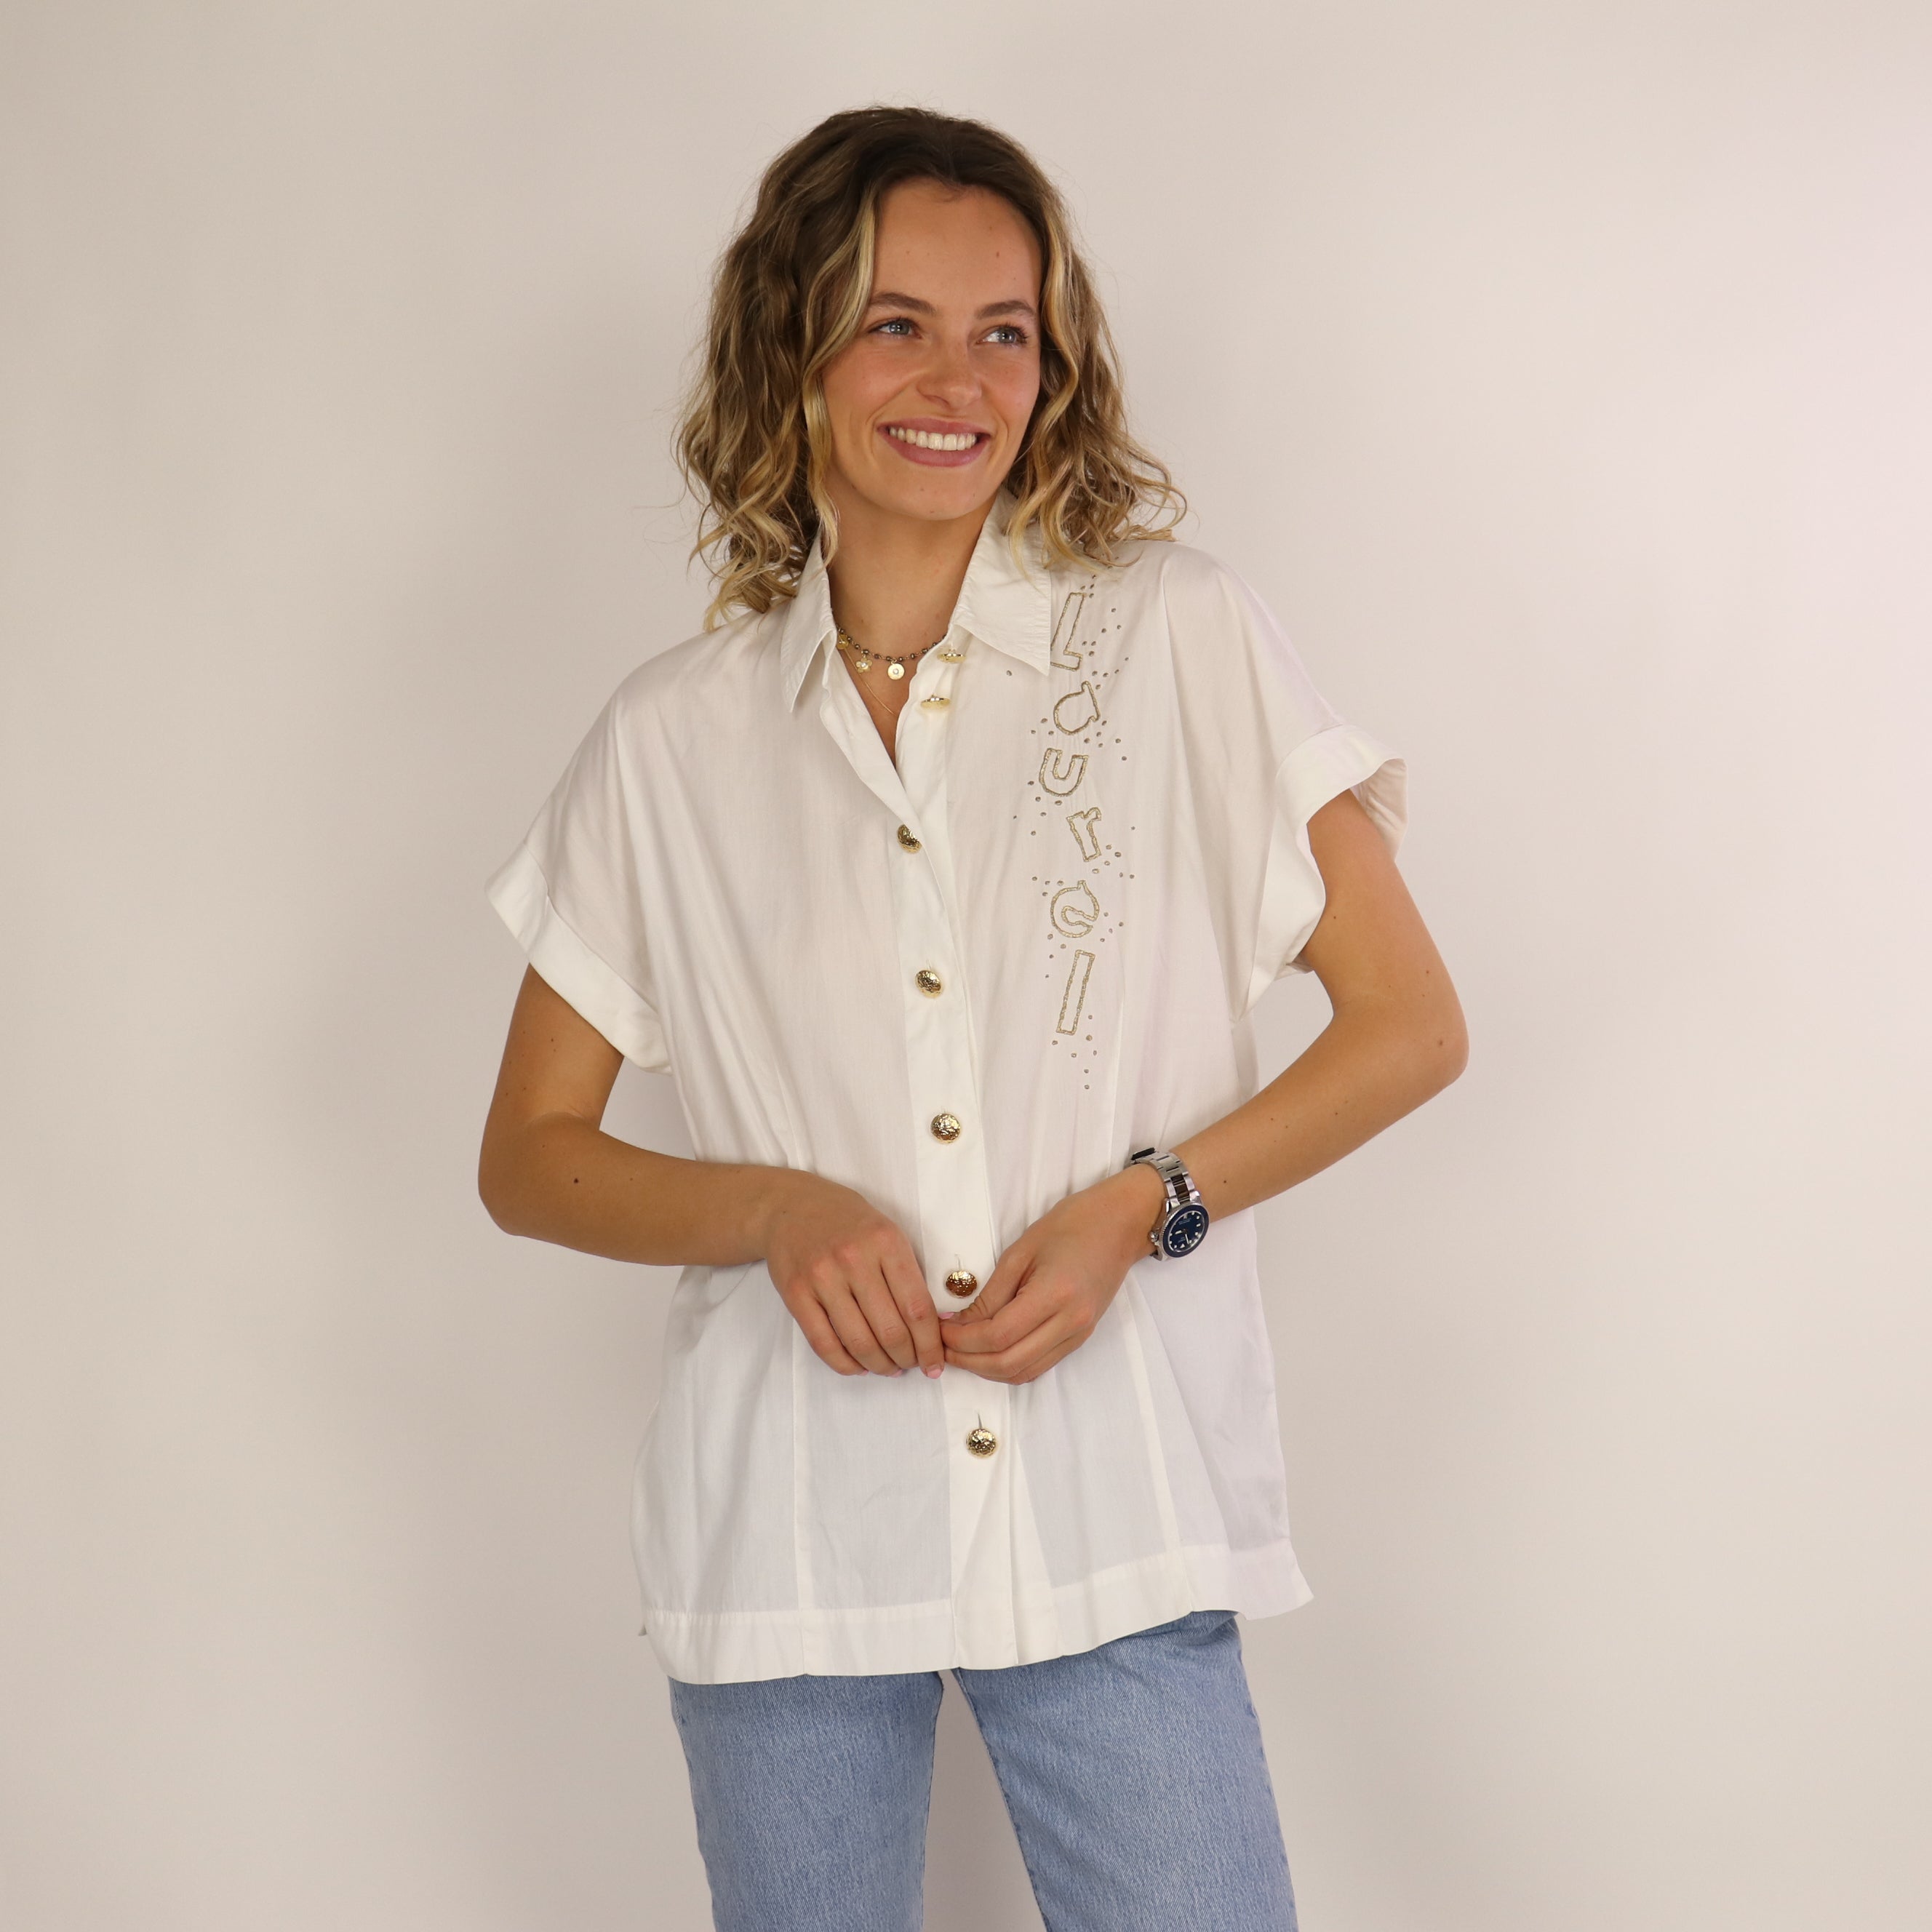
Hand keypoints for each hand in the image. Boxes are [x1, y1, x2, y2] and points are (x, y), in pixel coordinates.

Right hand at [761, 1172, 944, 1378]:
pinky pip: (824, 1344)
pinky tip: (859, 1366)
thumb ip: (909, 1274)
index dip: (930, 1345)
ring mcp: (822, 1277)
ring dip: (879, 1366)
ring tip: (888, 1368)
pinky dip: (846, 1364)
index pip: (917, 1308)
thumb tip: (938, 1324)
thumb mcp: (887, 1233)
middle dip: (906, 1359)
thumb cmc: (849, 1224)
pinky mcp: (796, 1293)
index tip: (935, 1364)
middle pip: (890, 1330)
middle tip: (911, 1365)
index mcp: (886, 1242)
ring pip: (858, 1342)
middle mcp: (854, 1259)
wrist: (792, 1207)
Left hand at [941, 1165, 1163, 1384]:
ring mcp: (1079, 1334)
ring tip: (961, 1351)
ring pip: (1024, 1372)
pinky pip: (1039, 1365)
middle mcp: (1071, 1323)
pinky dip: (1010, 1366)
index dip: (962, 1339)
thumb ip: (991, 1294)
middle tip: (942, 1345)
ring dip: (987, 1369)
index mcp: (1055, 1295)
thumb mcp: (1021, 1251)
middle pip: (1009, 1363)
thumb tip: (959, 1324)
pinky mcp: (1080, 1338)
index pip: (998, 1335)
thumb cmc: (1071, 1225)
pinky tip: (989, 1351)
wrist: (1120, 1223)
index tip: (939, 1328)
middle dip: (969, 1361)